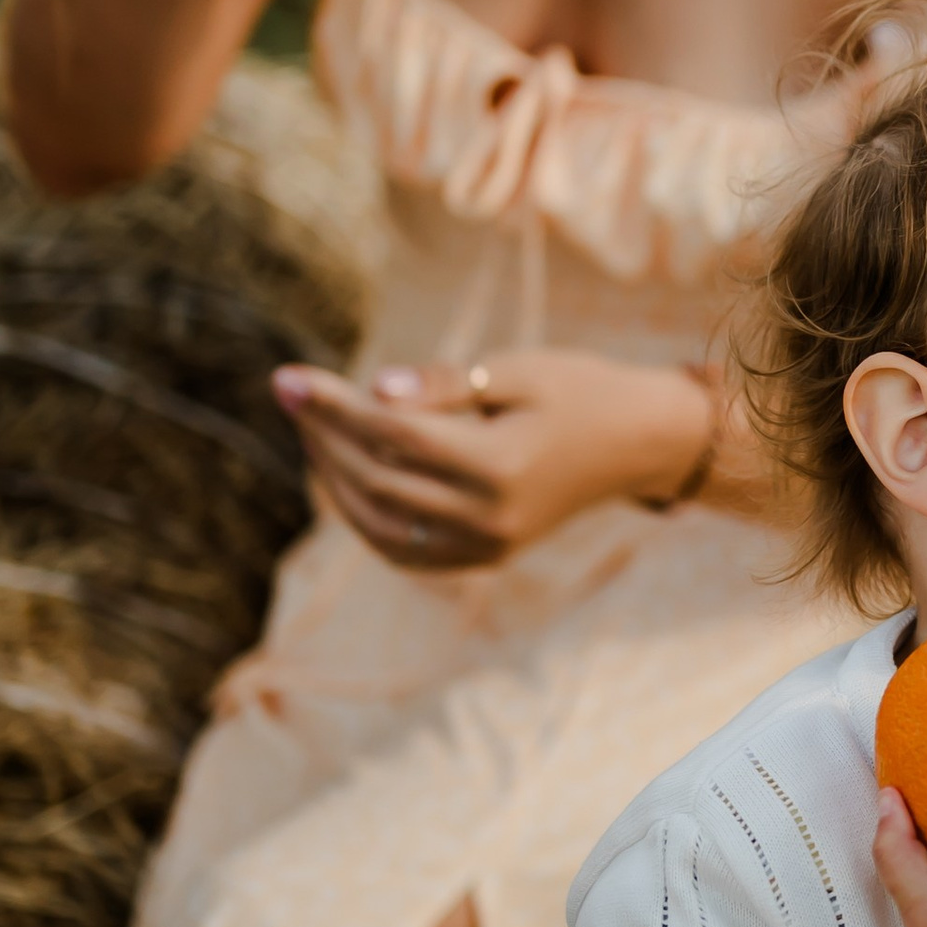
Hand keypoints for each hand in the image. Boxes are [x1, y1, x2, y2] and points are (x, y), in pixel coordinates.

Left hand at [274, 348, 715, 567]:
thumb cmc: (579, 391)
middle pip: (377, 480)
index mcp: (500, 465)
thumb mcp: (520, 369)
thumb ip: (447, 384)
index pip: (393, 436)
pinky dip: (365, 517)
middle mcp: (489, 518)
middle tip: (292, 395)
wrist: (638, 444)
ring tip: (313, 431)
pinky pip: (404, 550)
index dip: (334, 407)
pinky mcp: (485, 557)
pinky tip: (346, 478)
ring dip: (334, 479)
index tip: (287, 378)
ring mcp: (486, 546)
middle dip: (324, 437)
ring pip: (381, 524)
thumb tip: (377, 389)